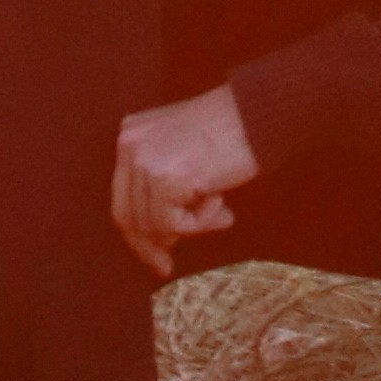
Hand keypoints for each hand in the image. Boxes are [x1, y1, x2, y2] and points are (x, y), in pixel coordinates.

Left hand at [110, 86, 254, 279]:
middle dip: (149, 245)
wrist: (257, 112)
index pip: (123, 196)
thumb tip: (156, 236)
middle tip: (165, 268)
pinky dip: (202, 222)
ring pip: (154, 225)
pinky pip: (176, 224)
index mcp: (131, 133)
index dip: (137, 232)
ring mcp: (146, 161)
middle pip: (129, 215)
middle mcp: (130, 145)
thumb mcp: (180, 146)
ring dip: (191, 227)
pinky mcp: (166, 179)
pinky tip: (221, 201)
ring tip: (221, 212)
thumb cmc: (229, 129)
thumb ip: (161, 178)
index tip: (152, 256)